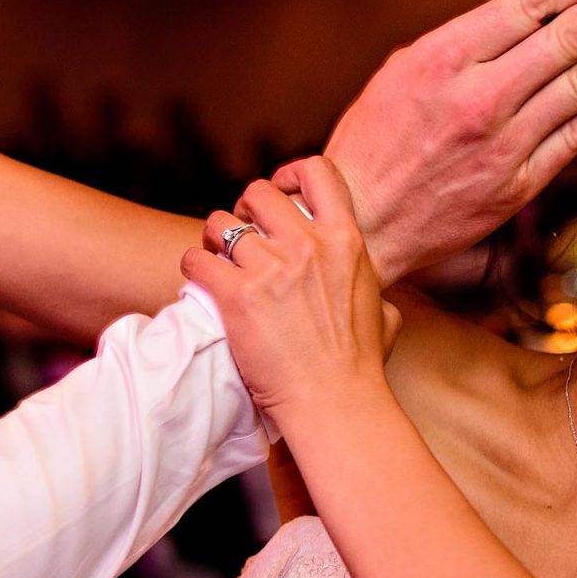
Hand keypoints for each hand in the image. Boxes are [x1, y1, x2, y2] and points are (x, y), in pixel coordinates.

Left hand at [183, 161, 393, 440]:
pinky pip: (197, 259)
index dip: (289, 175)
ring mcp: (271, 269)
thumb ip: (371, 288)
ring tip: (216, 261)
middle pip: (258, 193)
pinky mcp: (237, 297)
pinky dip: (193, 267)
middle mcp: (308, 246)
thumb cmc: (360, 367)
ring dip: (213, 240)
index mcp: (346, 240)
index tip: (278, 192)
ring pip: (220, 223)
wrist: (335, 404)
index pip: (317, 173)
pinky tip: (200, 282)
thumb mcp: (384, 313)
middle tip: (239, 237)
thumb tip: (374, 292)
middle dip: (243, 211)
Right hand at [304, 0, 576, 282]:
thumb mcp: (401, 71)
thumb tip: (531, 10)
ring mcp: (502, 143)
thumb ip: (465, 42)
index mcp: (442, 58)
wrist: (358, 222)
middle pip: (569, 38)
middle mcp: (477, 97)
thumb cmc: (373, 142)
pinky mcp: (517, 184)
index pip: (530, 5)